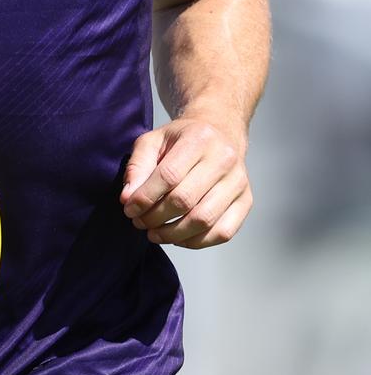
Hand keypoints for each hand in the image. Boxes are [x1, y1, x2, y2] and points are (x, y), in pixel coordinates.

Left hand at [119, 117, 251, 248]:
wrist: (220, 132)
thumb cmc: (181, 139)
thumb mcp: (153, 140)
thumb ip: (137, 166)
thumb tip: (128, 198)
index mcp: (199, 138)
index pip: (169, 176)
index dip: (145, 197)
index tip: (129, 209)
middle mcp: (224, 159)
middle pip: (185, 200)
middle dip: (155, 217)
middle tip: (139, 222)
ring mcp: (238, 182)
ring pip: (203, 220)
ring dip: (173, 234)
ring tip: (154, 233)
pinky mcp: (246, 201)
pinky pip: (222, 232)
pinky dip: (196, 242)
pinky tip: (178, 238)